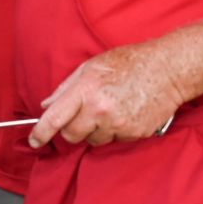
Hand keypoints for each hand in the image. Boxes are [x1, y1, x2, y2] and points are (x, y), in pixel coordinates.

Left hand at [32, 43, 185, 147]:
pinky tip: (124, 112)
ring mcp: (119, 124)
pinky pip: (115, 139)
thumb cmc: (128, 63)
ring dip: (95, 130)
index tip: (34, 141)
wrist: (168, 70)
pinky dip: (115, 130)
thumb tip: (46, 106)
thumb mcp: (90, 67)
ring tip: (109, 108)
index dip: (40, 133)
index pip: (55, 118)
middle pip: (72, 136)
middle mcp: (100, 110)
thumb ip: (66, 88)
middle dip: (71, 129)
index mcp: (86, 90)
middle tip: (81, 115)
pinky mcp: (135, 133)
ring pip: (93, 140)